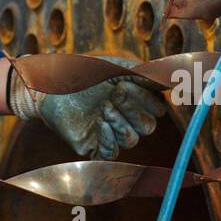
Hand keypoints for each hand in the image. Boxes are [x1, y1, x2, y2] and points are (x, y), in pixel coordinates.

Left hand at [10, 55, 167, 159]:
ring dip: (120, 123)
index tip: (125, 82)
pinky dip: (110, 140)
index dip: (146, 98)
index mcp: (133, 100)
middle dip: (133, 110)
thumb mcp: (114, 67)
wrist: (46, 84)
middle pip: (148, 126)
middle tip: (114, 94)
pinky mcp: (93, 145)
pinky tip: (100, 124)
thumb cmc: (79, 72)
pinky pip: (111, 154)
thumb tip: (173, 78)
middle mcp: (124, 118)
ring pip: (132, 140)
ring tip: (103, 108)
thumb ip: (144, 73)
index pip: (157, 109)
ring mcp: (109, 133)